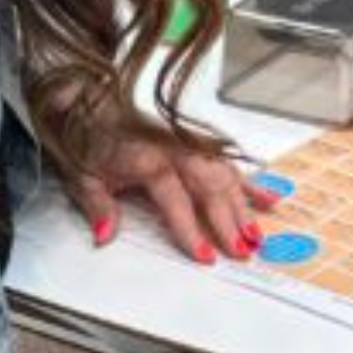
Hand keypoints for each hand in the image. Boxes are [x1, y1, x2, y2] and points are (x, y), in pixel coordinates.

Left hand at [72, 133, 279, 262]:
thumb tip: (105, 234)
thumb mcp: (82, 174)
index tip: (204, 254)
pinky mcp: (194, 142)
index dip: (191, 229)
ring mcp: (188, 143)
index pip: (175, 199)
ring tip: (256, 235)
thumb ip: (98, 206)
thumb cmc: (85, 135)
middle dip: (228, 222)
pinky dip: (249, 181)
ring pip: (224, 176)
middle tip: (242, 251)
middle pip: (209, 187)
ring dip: (243, 207)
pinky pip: (227, 162)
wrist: (85, 97)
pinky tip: (270, 198)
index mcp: (147, 156)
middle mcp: (174, 147)